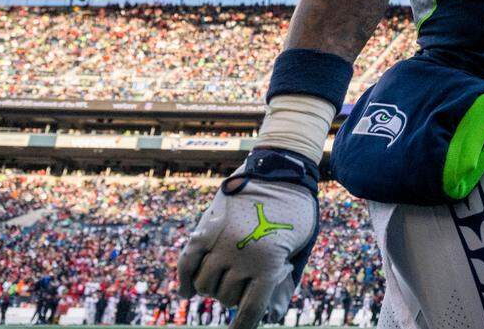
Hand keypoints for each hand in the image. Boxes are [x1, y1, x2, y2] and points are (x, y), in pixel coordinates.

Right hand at [177, 148, 319, 328]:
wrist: (279, 171)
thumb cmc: (295, 212)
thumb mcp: (299, 246)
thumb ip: (283, 278)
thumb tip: (272, 314)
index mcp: (268, 264)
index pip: (249, 311)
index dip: (243, 328)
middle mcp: (241, 257)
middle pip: (227, 298)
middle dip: (235, 297)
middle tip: (244, 285)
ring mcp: (220, 243)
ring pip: (205, 285)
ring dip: (213, 288)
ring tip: (224, 281)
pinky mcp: (205, 229)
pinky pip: (186, 264)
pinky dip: (184, 281)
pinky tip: (187, 292)